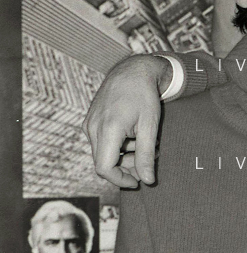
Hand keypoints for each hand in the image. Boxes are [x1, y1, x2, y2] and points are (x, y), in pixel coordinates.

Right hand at [86, 55, 169, 187]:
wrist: (132, 71)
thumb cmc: (144, 96)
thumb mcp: (150, 127)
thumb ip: (146, 155)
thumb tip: (147, 180)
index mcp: (107, 130)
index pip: (104, 168)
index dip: (120, 179)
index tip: (138, 182)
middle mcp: (92, 128)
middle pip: (104, 162)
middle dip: (127, 167)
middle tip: (150, 160)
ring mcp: (89, 124)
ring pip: (104, 152)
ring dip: (125, 155)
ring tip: (148, 145)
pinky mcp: (91, 121)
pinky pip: (102, 142)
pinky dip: (119, 145)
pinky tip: (136, 136)